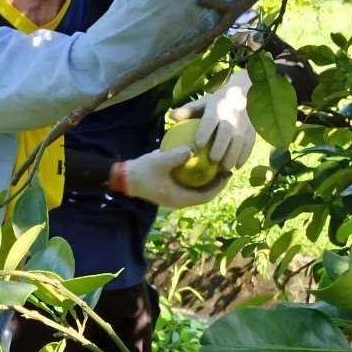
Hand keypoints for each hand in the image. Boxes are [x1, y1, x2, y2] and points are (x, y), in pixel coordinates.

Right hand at [113, 147, 229, 207]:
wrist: (124, 178)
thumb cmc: (141, 171)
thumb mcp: (159, 161)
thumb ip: (176, 156)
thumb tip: (192, 150)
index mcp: (178, 198)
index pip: (205, 197)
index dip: (218, 187)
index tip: (226, 174)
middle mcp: (178, 200)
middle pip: (203, 195)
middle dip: (215, 184)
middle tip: (225, 169)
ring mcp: (173, 196)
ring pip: (196, 190)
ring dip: (206, 180)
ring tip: (215, 166)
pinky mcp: (169, 190)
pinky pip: (187, 184)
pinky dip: (195, 176)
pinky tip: (197, 162)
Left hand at [171, 69, 255, 170]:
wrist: (241, 94)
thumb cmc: (215, 103)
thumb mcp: (201, 103)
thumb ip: (187, 111)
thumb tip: (171, 116)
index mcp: (217, 108)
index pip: (209, 122)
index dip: (204, 133)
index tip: (197, 146)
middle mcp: (231, 116)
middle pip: (226, 134)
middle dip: (220, 149)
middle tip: (212, 162)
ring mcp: (244, 124)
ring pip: (239, 142)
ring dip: (232, 156)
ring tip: (224, 169)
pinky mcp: (252, 131)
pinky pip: (249, 146)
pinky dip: (243, 157)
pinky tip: (236, 167)